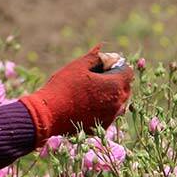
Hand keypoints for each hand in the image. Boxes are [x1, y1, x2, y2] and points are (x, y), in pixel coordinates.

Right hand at [18, 44, 133, 146]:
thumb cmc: (63, 87)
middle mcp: (118, 103)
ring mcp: (110, 117)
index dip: (117, 66)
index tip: (103, 66)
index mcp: (115, 85)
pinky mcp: (101, 127)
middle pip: (125, 88)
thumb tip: (102, 49)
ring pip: (119, 103)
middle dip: (116, 80)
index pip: (128, 72)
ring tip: (91, 91)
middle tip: (97, 77)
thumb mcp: (78, 66)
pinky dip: (103, 109)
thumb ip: (95, 57)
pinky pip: (109, 115)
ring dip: (111, 95)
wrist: (48, 115)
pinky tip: (86, 105)